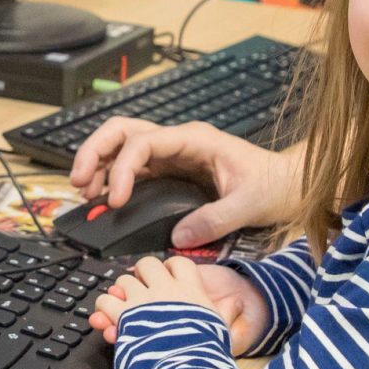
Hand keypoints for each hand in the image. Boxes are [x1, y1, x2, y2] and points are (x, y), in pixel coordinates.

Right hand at [69, 117, 303, 248]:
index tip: (114, 200)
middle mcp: (178, 141)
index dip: (122, 168)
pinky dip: (112, 179)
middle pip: (122, 130)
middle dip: (94, 152)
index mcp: (195, 139)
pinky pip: (133, 168)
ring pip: (121, 146)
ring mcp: (172, 155)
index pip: (144, 142)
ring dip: (98, 164)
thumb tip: (177, 238)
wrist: (289, 185)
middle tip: (78, 183)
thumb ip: (215, 219)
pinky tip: (103, 199)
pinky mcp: (170, 172)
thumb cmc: (274, 186)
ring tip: (84, 193)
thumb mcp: (249, 204)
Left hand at [88, 255, 266, 350]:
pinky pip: (106, 301)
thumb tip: (237, 302)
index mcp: (190, 292)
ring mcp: (143, 302)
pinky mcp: (124, 317)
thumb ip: (227, 313)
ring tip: (125, 306)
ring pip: (123, 281)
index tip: (166, 279)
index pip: (178, 264)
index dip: (170, 269)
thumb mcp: (221, 330)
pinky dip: (105, 309)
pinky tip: (110, 318)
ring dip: (122, 292)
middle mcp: (165, 291)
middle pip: (147, 264)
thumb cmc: (206, 354)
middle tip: (142, 291)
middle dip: (142, 275)